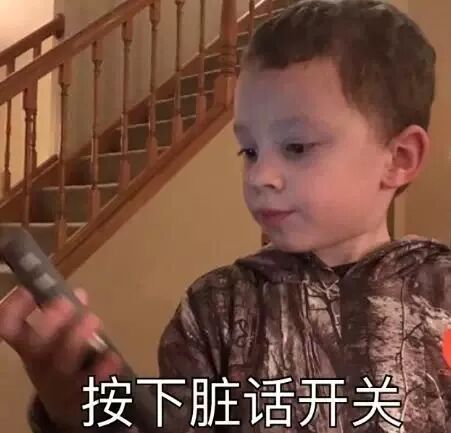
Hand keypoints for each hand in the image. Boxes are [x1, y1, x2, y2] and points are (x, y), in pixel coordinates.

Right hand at [0, 286, 124, 429]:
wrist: (66, 402)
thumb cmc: (61, 358)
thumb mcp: (59, 337)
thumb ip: (70, 314)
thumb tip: (79, 294)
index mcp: (29, 347)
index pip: (10, 329)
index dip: (13, 311)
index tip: (26, 292)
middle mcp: (39, 365)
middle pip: (36, 348)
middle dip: (48, 325)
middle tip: (64, 304)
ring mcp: (58, 382)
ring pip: (61, 366)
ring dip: (75, 342)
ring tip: (93, 320)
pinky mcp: (79, 396)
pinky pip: (89, 385)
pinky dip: (101, 372)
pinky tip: (113, 358)